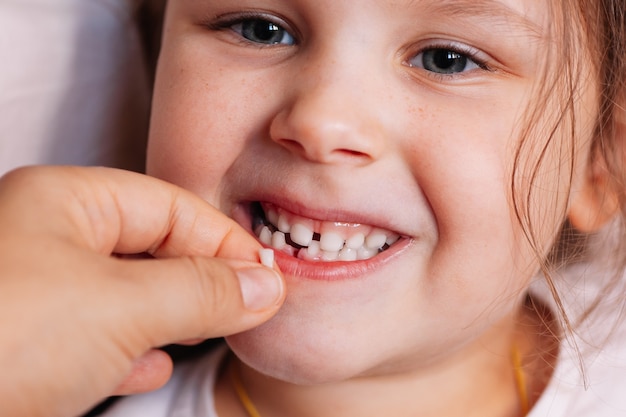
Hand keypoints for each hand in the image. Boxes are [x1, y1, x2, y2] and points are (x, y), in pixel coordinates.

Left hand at [0, 166, 284, 416]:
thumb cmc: (2, 339)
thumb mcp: (121, 307)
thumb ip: (201, 291)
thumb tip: (264, 286)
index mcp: (64, 202)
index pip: (170, 207)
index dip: (224, 240)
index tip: (266, 278)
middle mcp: (45, 238)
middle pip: (148, 246)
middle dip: (199, 278)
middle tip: (247, 307)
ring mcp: (33, 291)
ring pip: (124, 292)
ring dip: (170, 314)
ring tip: (210, 332)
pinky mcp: (23, 343)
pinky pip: (93, 333)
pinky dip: (130, 347)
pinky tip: (148, 365)